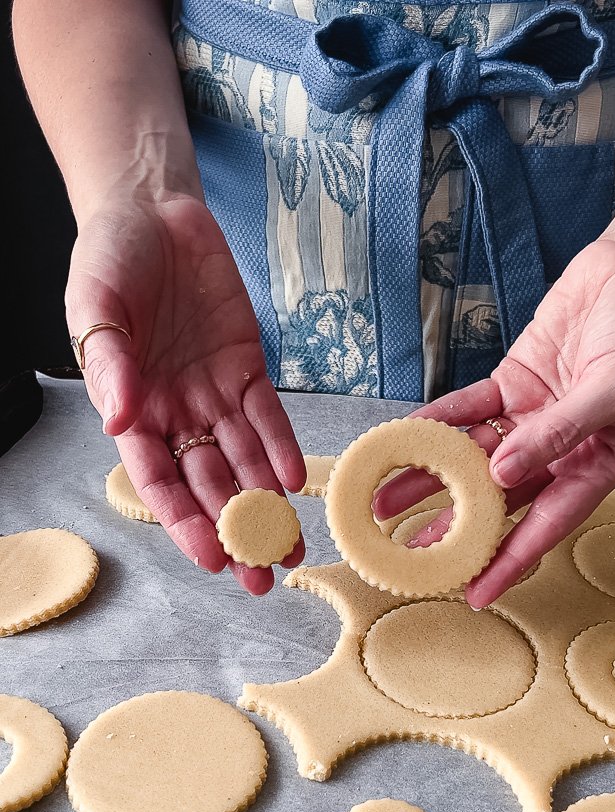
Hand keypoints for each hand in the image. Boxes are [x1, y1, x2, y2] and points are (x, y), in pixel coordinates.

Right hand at [66, 195, 305, 593]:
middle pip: (208, 483)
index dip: (184, 520)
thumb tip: (120, 420)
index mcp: (132, 410)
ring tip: (289, 545)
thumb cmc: (110, 260)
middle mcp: (175, 412)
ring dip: (266, 502)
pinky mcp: (246, 366)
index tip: (212, 555)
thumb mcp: (96, 306)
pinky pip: (267, 415)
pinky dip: (280, 446)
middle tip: (260, 575)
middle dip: (234, 530)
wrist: (152, 210)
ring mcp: (213, 392)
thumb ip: (110, 363)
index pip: (160, 480)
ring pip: (243, 459)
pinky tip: (295, 480)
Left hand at [373, 236, 614, 606]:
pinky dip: (439, 422)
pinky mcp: (516, 380)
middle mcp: (563, 446)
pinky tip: (406, 438)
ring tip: (388, 501)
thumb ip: (561, 433)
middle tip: (411, 550)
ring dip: (433, 477)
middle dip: (456, 526)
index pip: (549, 522)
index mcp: (601, 461)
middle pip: (501, 498)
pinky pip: (469, 407)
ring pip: (475, 456)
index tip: (477, 591)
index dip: (512, 559)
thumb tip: (506, 475)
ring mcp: (536, 414)